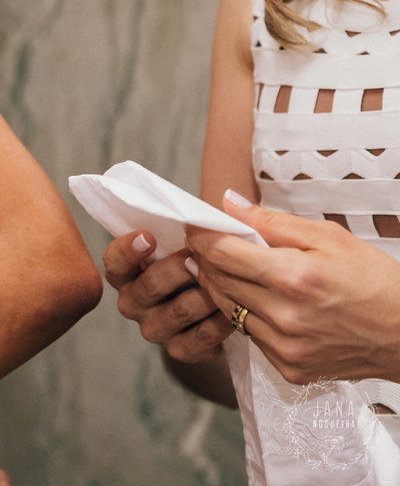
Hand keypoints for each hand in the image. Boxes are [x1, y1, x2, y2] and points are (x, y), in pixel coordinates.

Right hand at [102, 230, 231, 362]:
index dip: (127, 250)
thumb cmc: (204, 261)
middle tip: (203, 256)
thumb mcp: (195, 239)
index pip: (114, 262)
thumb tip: (229, 200)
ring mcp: (155, 328)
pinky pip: (202, 336)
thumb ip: (198, 222)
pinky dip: (221, 320)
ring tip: (231, 279)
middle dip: (180, 268)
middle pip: (150, 286)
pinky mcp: (180, 350)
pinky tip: (237, 307)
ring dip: (208, 292)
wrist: (225, 301)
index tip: (149, 236)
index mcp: (127, 273)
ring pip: (180, 309)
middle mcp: (133, 302)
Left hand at [187, 191, 399, 383]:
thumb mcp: (329, 237)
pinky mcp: (288, 367)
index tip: (196, 227)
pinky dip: (245, 314)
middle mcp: (284, 315)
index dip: (202, 236)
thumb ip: (272, 222)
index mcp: (293, 277)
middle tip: (206, 245)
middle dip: (206, 260)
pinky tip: (256, 299)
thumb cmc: (374, 280)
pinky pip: (248, 335)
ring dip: (220, 287)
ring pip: (227, 310)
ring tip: (227, 269)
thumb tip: (228, 204)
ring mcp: (285, 347)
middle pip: (218, 281)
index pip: (222, 253)